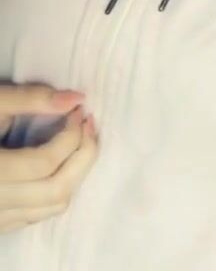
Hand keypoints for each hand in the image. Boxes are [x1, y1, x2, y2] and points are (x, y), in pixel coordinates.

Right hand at [0, 84, 97, 232]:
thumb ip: (30, 99)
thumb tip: (77, 98)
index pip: (45, 162)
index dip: (71, 134)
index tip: (79, 110)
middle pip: (56, 190)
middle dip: (83, 155)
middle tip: (87, 123)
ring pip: (52, 207)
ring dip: (75, 173)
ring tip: (78, 140)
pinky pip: (38, 214)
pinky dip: (56, 189)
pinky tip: (57, 163)